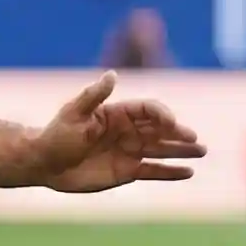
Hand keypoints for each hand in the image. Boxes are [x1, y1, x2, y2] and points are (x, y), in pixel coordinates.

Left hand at [28, 72, 206, 192]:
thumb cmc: (56, 135)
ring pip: (162, 149)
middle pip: (160, 130)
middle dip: (179, 134)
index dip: (162, 115)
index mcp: (117, 114)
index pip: (148, 110)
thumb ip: (94, 95)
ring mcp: (129, 151)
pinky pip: (154, 171)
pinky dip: (171, 172)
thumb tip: (112, 73)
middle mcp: (127, 131)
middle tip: (196, 140)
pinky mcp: (127, 171)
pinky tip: (188, 172)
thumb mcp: (73, 113)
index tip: (171, 123)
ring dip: (182, 151)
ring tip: (202, 152)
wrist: (44, 163)